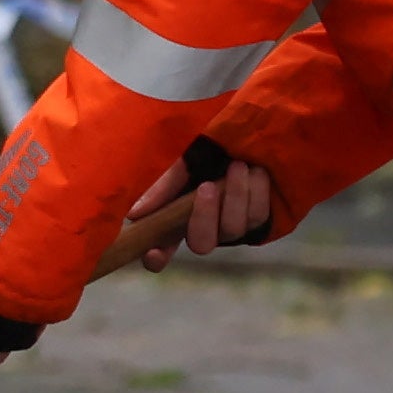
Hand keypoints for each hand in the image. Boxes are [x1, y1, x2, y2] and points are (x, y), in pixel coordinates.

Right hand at [139, 158, 283, 270]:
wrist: (245, 133)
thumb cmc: (206, 149)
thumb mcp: (180, 163)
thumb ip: (163, 188)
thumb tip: (133, 215)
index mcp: (176, 218)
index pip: (161, 251)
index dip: (156, 258)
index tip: (154, 251)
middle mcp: (204, 229)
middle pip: (202, 245)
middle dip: (205, 217)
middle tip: (207, 186)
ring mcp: (232, 228)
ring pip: (233, 230)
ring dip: (235, 197)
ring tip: (237, 165)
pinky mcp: (259, 221)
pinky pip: (259, 217)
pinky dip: (257, 193)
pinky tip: (255, 172)